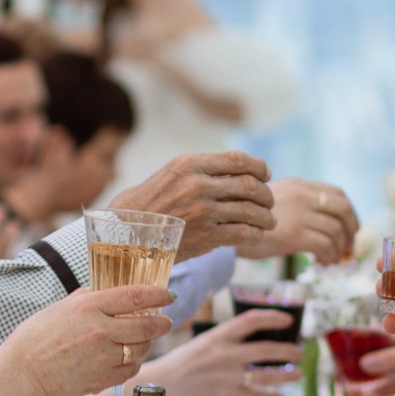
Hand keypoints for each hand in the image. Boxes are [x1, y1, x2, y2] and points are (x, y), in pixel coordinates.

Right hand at [0, 285, 178, 395]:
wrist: (22, 373)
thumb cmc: (35, 337)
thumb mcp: (61, 307)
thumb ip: (88, 298)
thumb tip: (109, 292)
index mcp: (89, 308)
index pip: (135, 296)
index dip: (157, 294)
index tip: (168, 294)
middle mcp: (100, 331)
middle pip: (146, 325)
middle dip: (162, 323)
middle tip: (166, 321)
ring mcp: (103, 357)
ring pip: (141, 349)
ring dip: (146, 343)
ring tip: (142, 340)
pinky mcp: (102, 379)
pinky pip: (130, 369)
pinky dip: (134, 362)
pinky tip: (128, 358)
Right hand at [110, 151, 276, 260]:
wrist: (125, 235)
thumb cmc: (147, 205)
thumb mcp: (169, 175)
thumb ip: (200, 171)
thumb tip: (235, 171)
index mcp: (189, 164)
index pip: (238, 159)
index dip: (259, 167)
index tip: (266, 174)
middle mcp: (198, 185)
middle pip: (250, 185)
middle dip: (266, 194)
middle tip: (269, 202)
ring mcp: (203, 211)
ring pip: (251, 211)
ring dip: (266, 217)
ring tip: (269, 221)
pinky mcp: (207, 236)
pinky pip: (244, 233)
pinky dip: (256, 234)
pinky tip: (255, 235)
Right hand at [148, 310, 295, 395]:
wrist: (162, 387)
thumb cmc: (184, 362)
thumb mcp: (203, 342)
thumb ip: (227, 340)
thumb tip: (258, 340)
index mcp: (218, 336)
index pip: (251, 320)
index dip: (273, 318)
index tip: (288, 322)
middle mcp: (224, 354)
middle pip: (266, 350)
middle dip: (288, 351)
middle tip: (300, 352)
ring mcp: (226, 376)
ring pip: (266, 375)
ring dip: (287, 376)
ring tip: (299, 374)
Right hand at [237, 178, 358, 264]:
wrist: (224, 230)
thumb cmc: (245, 220)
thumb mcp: (271, 202)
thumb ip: (295, 205)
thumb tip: (323, 222)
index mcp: (298, 185)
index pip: (337, 193)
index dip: (350, 212)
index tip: (350, 229)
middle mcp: (301, 195)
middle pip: (343, 209)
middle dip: (352, 230)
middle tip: (349, 247)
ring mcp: (299, 214)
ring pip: (337, 230)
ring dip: (340, 249)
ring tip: (331, 260)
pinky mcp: (294, 234)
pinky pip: (326, 245)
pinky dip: (329, 256)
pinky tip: (321, 263)